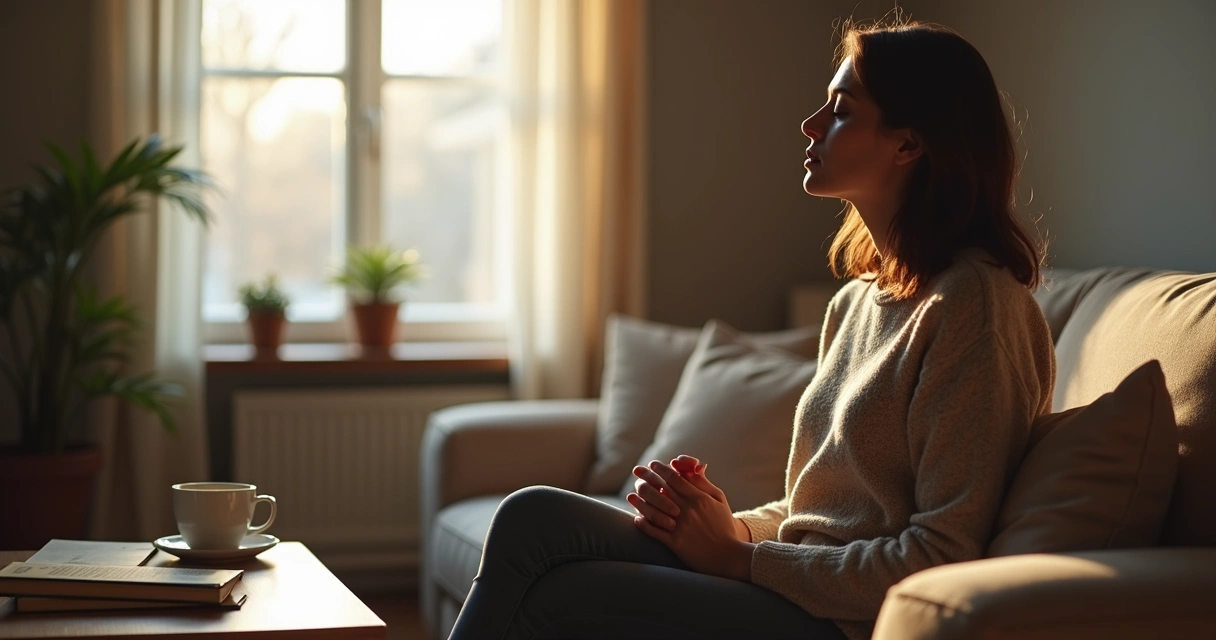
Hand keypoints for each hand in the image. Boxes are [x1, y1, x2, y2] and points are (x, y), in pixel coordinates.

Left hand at [629, 455, 750, 541]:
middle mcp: (687, 510)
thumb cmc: (724, 526)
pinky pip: (655, 532)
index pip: (675, 478)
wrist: (728, 556)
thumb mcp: (719, 500)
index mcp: (699, 498)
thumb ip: (704, 484)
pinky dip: (644, 524)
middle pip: (662, 489)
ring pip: (654, 510)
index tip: (653, 464)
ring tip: (631, 495)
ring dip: (640, 501)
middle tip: (637, 470)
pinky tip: (637, 518)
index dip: (662, 469)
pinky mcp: (675, 543)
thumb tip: (692, 468)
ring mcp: (680, 526)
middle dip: (647, 477)